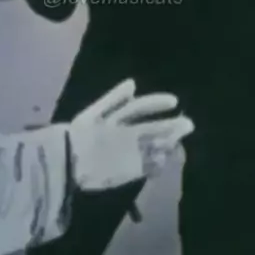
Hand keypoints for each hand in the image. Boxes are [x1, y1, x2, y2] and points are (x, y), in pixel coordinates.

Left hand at [69, 79, 193, 190]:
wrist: (66, 162)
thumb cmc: (79, 134)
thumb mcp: (94, 113)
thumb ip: (114, 98)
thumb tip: (133, 83)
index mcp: (118, 117)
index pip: (141, 107)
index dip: (157, 103)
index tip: (174, 101)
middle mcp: (126, 133)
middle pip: (152, 127)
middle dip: (170, 125)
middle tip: (188, 124)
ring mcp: (129, 152)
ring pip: (153, 146)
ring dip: (166, 144)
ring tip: (177, 143)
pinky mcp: (128, 171)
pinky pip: (147, 167)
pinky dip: (156, 164)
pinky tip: (163, 161)